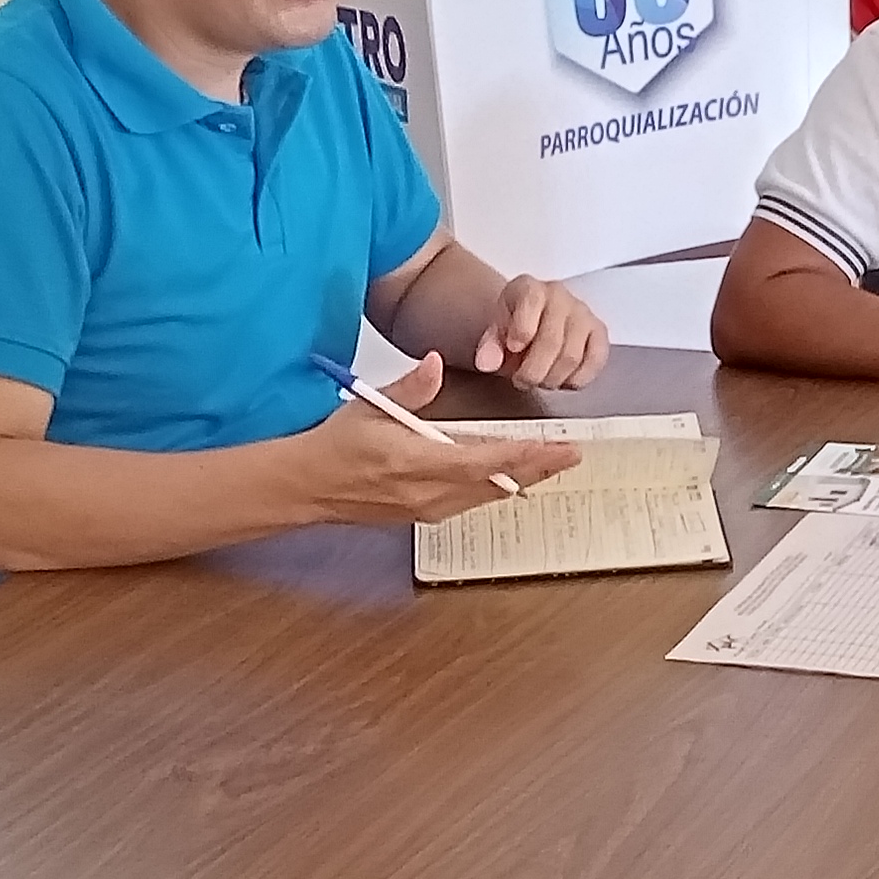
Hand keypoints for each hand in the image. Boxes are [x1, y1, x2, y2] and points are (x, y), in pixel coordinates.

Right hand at [303, 354, 581, 523]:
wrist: (308, 487)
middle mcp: (427, 493)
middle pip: (496, 484)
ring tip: (551, 464)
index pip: (484, 462)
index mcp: (416, 463)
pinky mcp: (424, 515)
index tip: (556, 448)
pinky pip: (471, 502)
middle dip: (537, 469)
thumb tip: (435, 363)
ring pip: (487, 496)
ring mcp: (427, 509)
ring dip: (520, 479)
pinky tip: (513, 477)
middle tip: (571, 455)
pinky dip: (496, 487)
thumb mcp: (369, 407)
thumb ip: (409, 388)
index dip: (525, 456)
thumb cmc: (336, 444)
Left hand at [471, 274, 609, 389]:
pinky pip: (596, 361)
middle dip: (533, 371)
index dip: (522, 329)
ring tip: (539, 380)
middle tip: (521, 381)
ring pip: (572, 356)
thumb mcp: (493, 332)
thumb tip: (487, 364)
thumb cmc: (513, 327)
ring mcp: (583, 314)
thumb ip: (489, 346)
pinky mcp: (599, 333)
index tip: (513, 349)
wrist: (532, 322)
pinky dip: (577, 379)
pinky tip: (562, 380)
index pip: (531, 302)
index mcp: (530, 288)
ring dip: (552, 378)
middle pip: (552, 340)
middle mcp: (560, 296)